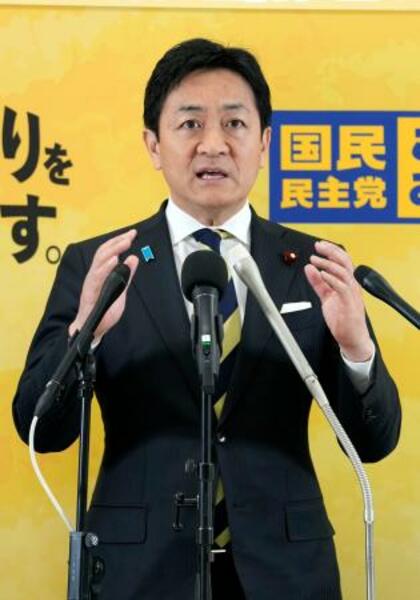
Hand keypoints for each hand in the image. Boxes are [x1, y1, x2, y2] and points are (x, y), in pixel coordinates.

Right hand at [69, 229, 138, 340]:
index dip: (119, 241)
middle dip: (117, 242)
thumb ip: (127, 275)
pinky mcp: (90, 293)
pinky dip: (105, 268)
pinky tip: (114, 261)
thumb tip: (134, 259)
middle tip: (130, 236)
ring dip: (113, 250)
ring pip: (99, 261)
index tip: (132, 234)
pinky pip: (97, 278)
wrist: (92, 329)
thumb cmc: (104, 310)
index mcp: (101, 273)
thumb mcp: (121, 290)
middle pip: (103, 252)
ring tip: (125, 243)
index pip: (109, 252)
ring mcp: (91, 283)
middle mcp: (94, 275)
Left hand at [304, 240, 373, 361]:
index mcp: (347, 283)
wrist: (352, 339)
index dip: (331, 250)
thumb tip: (309, 268)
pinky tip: (322, 274)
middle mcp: (351, 286)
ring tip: (315, 260)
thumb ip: (318, 283)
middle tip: (317, 246)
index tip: (319, 245)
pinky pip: (342, 288)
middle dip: (330, 251)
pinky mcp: (349, 304)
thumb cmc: (342, 319)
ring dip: (328, 264)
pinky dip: (332, 279)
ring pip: (343, 272)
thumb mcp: (326, 297)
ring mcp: (352, 294)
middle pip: (344, 262)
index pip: (342, 261)